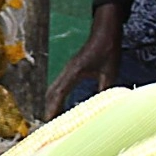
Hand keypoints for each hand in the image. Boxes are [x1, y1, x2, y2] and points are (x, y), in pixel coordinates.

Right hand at [45, 3, 124, 117]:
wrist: (105, 31)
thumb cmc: (108, 49)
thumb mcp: (109, 72)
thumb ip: (104, 89)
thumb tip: (102, 108)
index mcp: (75, 71)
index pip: (60, 92)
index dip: (53, 106)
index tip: (47, 119)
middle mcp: (68, 71)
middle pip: (53, 91)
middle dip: (49, 107)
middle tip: (46, 124)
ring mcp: (68, 69)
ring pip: (55, 88)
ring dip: (52, 102)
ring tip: (50, 118)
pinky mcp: (72, 70)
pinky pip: (61, 85)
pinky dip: (57, 96)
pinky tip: (60, 105)